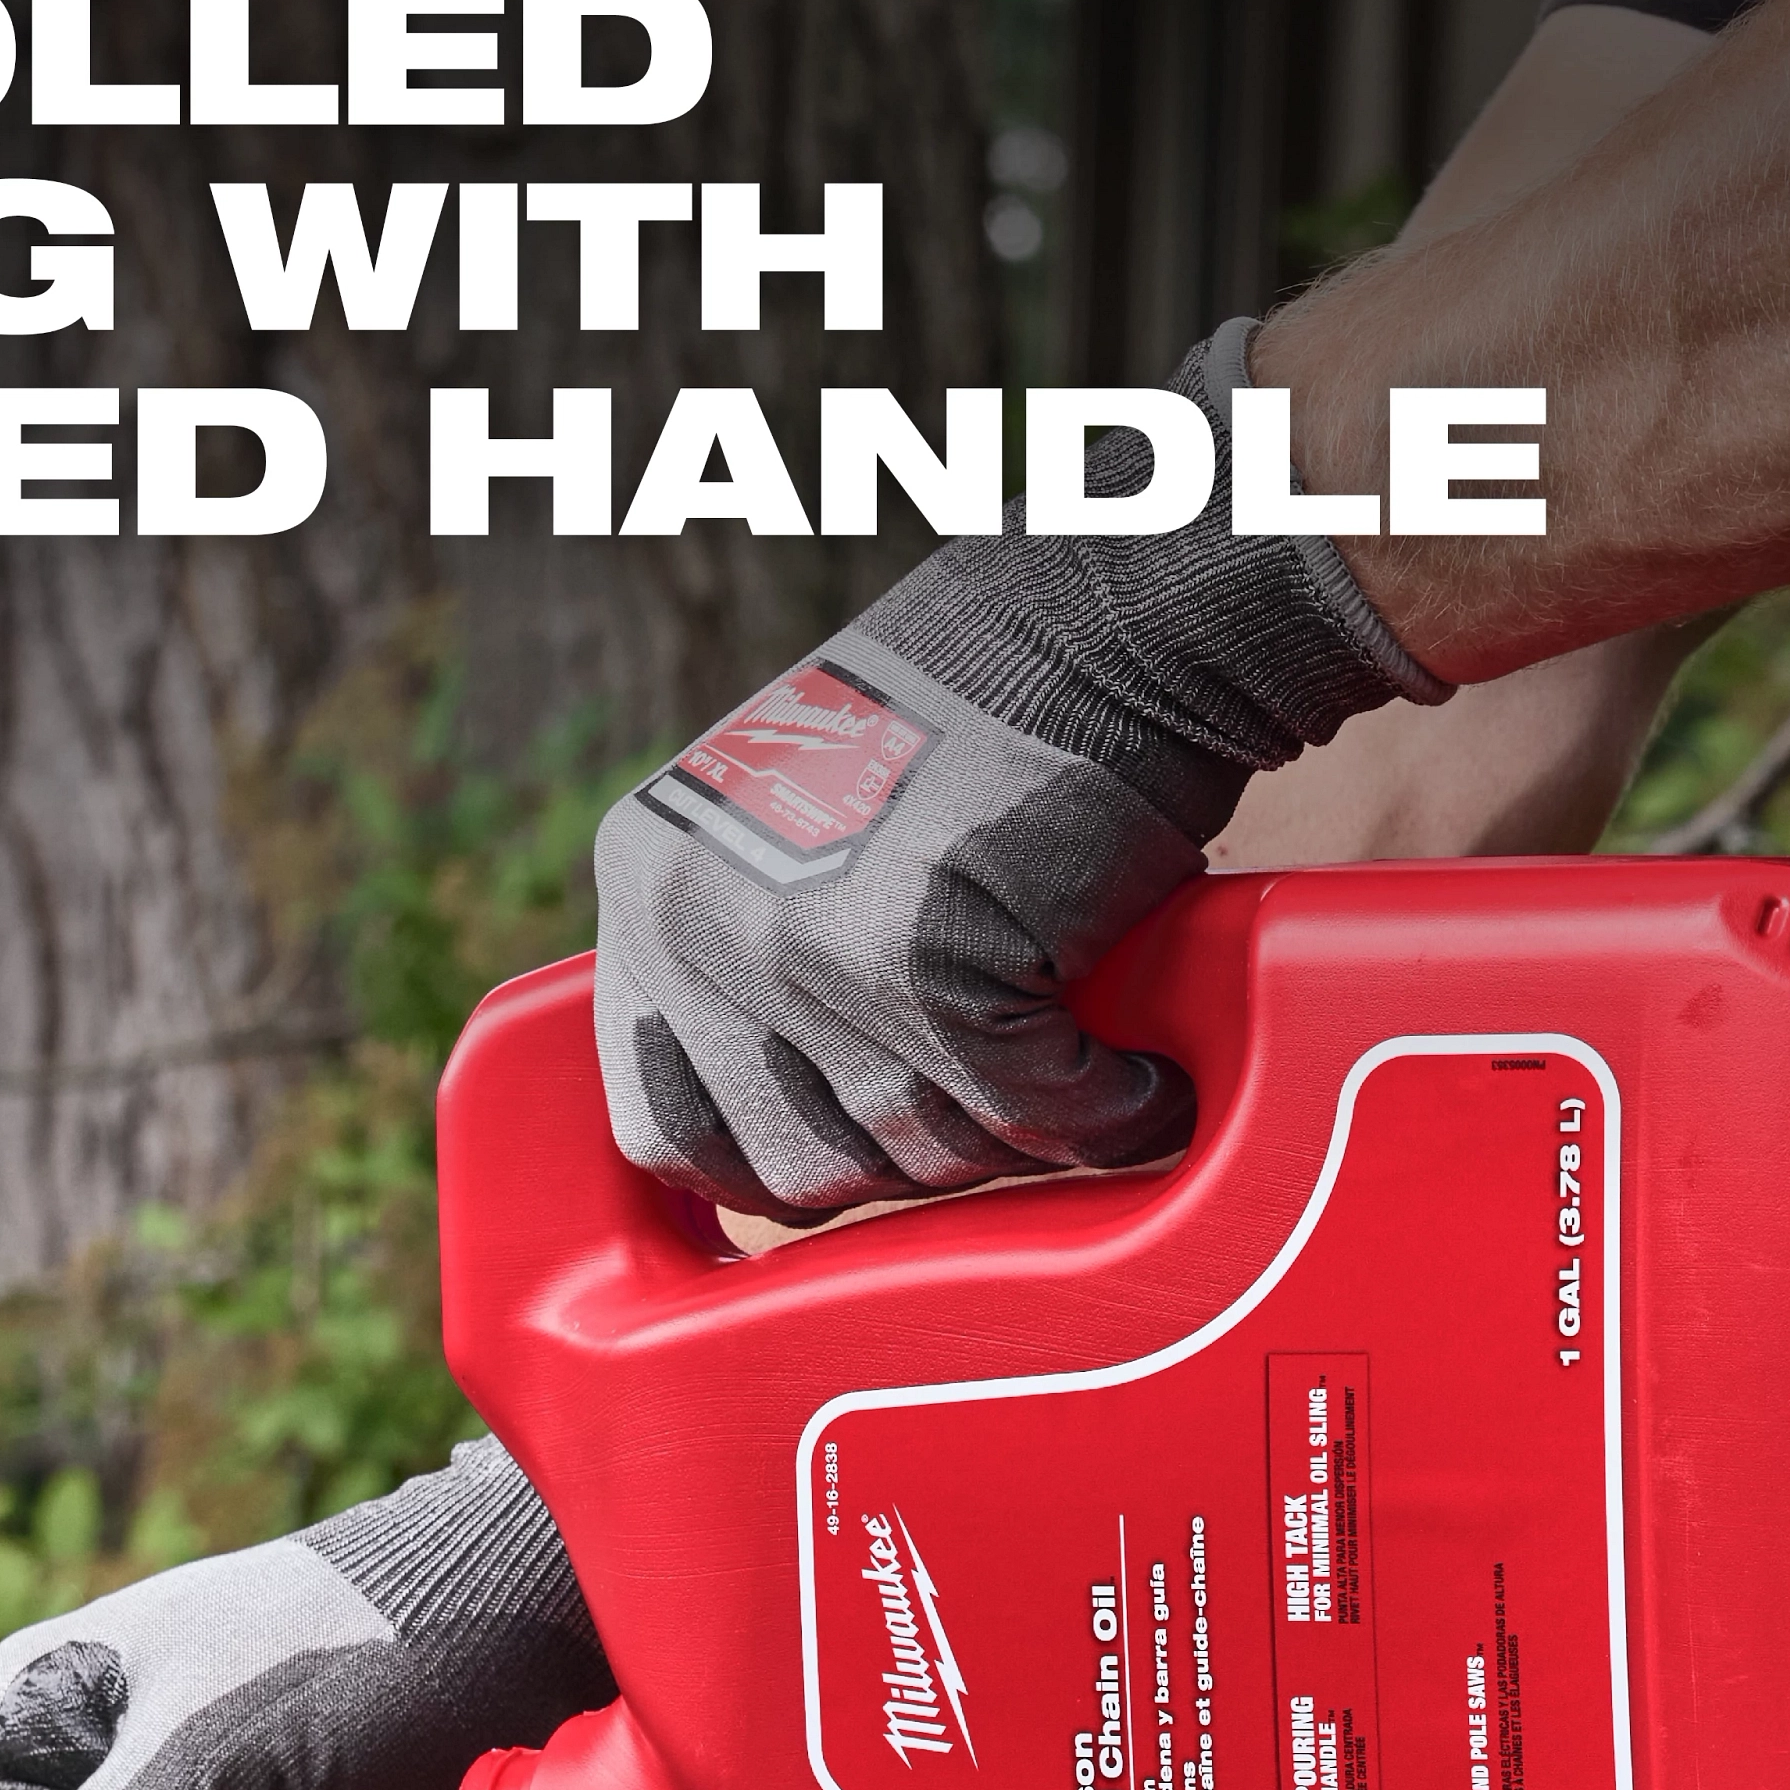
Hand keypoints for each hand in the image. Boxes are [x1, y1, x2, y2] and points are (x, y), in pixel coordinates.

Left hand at [591, 319, 1439, 1218]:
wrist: (1098, 619)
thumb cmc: (972, 729)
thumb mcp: (788, 832)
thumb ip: (749, 963)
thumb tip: (775, 1137)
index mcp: (652, 890)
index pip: (662, 1131)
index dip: (768, 1160)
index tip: (853, 1144)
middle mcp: (704, 925)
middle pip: (795, 1171)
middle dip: (905, 1151)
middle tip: (985, 1094)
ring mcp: (811, 954)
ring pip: (917, 1154)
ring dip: (1013, 1136)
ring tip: (1069, 1070)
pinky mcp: (935, 973)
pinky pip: (1028, 1119)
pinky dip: (1104, 1113)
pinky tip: (1137, 1077)